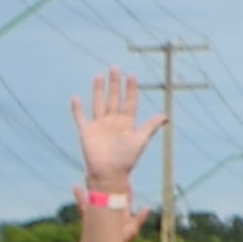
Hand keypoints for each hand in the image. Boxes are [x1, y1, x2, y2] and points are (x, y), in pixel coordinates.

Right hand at [80, 67, 156, 198]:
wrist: (109, 173)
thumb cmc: (127, 159)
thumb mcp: (140, 140)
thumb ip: (151, 126)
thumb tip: (167, 116)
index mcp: (127, 123)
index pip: (129, 102)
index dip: (130, 89)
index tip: (131, 75)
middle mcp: (113, 122)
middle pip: (114, 98)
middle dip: (114, 83)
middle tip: (114, 68)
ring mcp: (99, 126)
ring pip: (99, 103)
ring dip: (98, 90)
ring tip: (99, 75)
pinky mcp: (86, 132)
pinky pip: (80, 117)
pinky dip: (77, 109)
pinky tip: (75, 97)